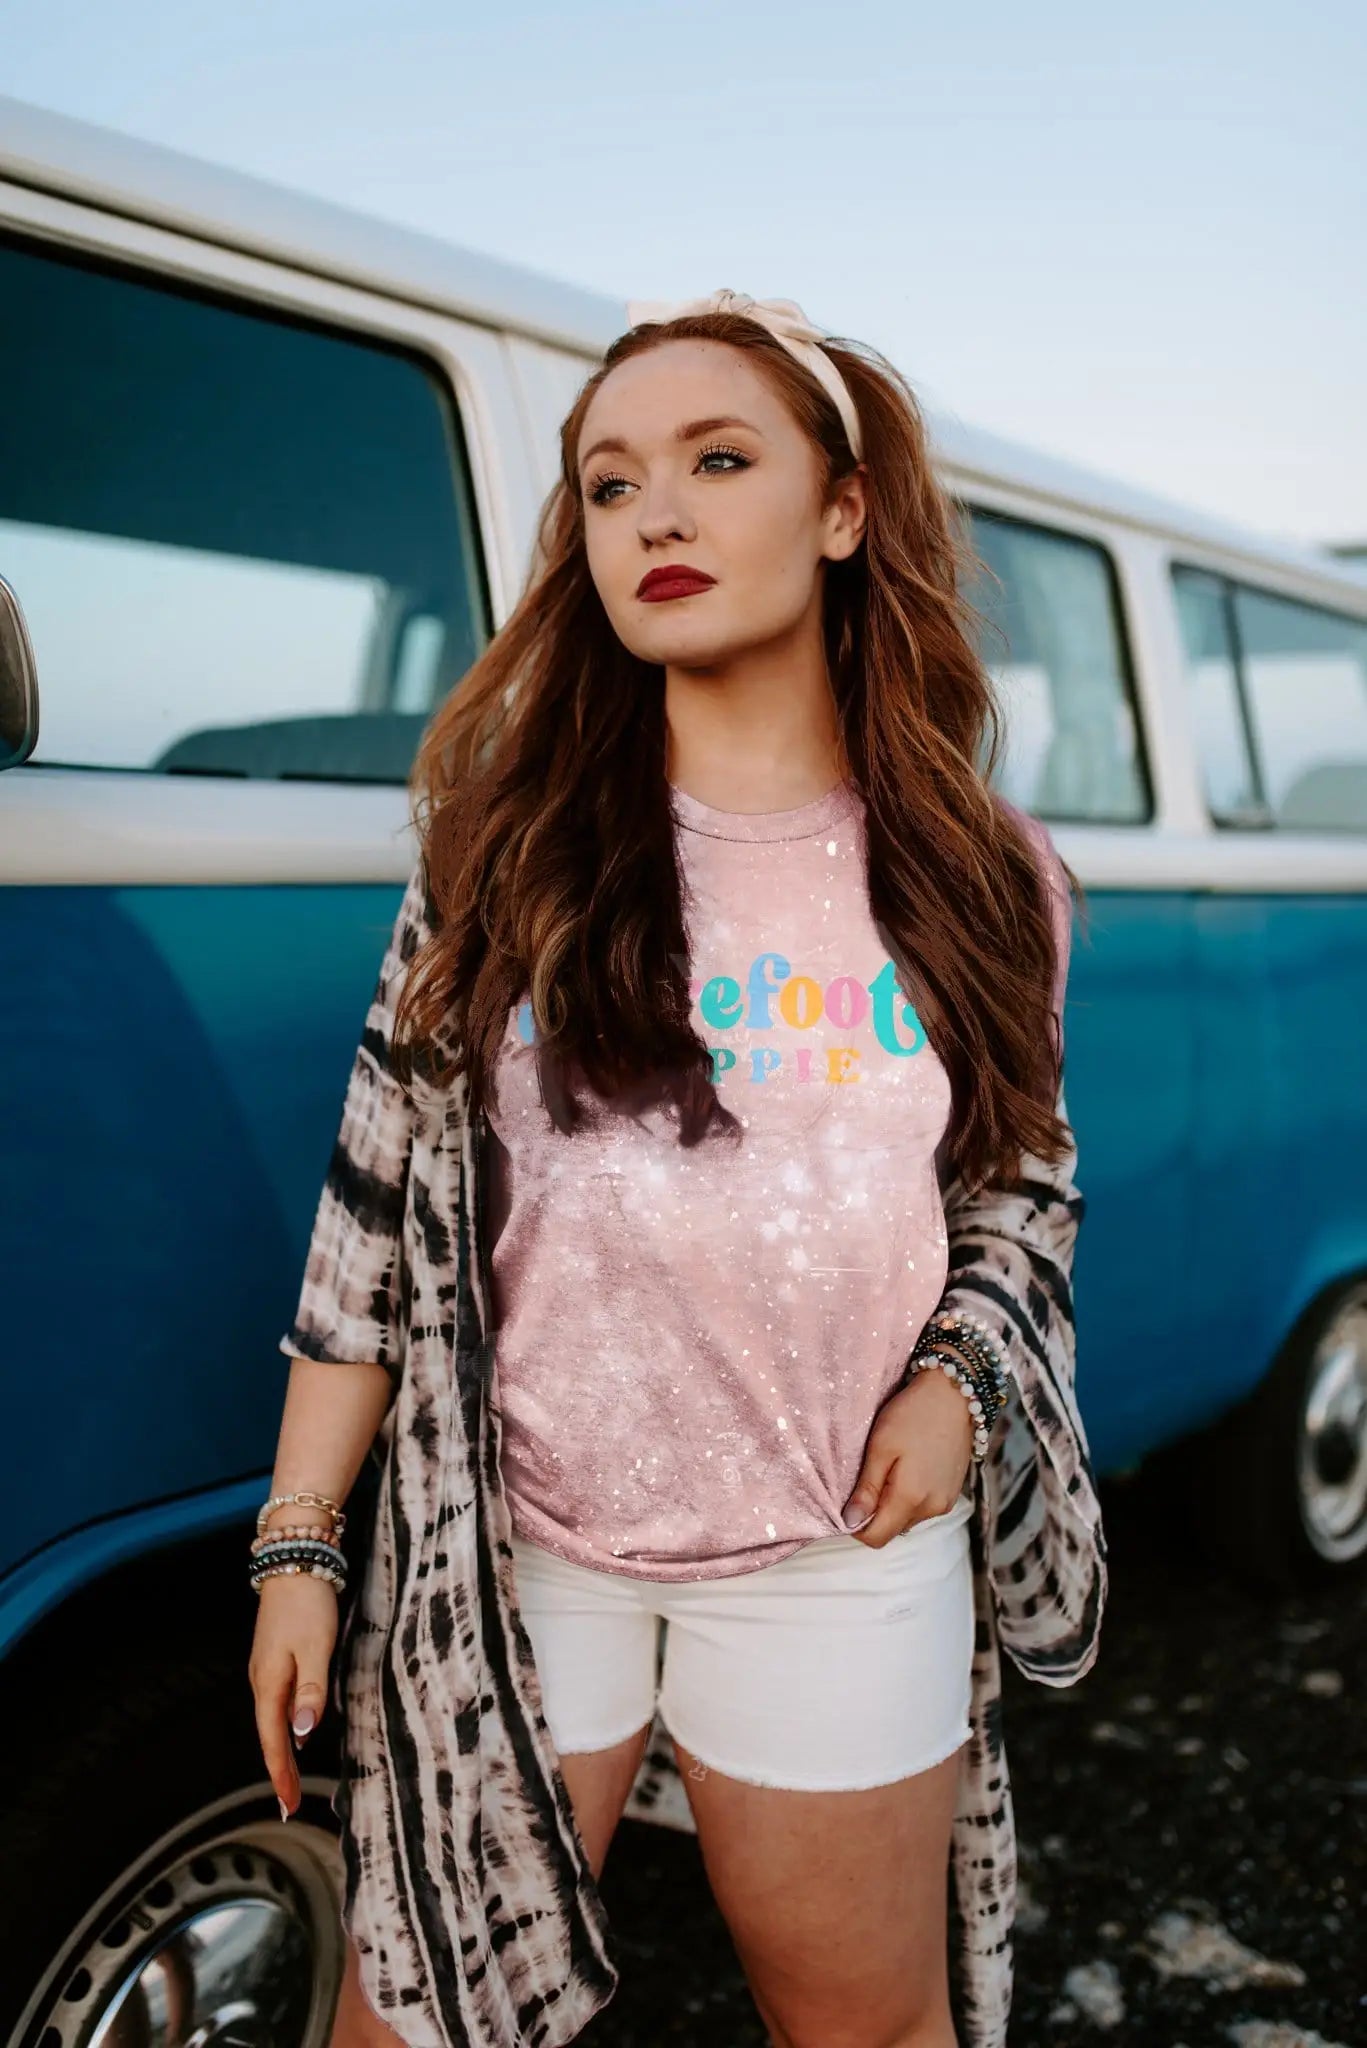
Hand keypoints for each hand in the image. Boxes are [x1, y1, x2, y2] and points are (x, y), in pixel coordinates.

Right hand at [248, 1574, 338, 1819]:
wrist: (294, 1561)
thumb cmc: (308, 1604)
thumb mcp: (317, 1647)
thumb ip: (311, 1691)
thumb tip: (302, 1733)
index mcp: (269, 1682)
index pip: (273, 1740)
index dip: (281, 1775)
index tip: (288, 1806)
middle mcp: (261, 1680)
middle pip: (269, 1735)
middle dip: (280, 1770)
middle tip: (289, 1805)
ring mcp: (265, 1668)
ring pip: (272, 1718)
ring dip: (282, 1749)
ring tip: (292, 1780)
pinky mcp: (274, 1657)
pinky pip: (277, 1701)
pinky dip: (284, 1724)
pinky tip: (295, 1732)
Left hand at [841, 1368, 974, 1546]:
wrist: (955, 1393)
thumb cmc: (913, 1414)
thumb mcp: (881, 1447)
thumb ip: (867, 1489)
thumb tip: (850, 1523)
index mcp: (911, 1498)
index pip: (876, 1538)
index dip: (856, 1526)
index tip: (848, 1500)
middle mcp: (932, 1509)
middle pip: (892, 1529)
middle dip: (874, 1513)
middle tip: (868, 1475)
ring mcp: (945, 1502)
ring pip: (907, 1519)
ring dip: (892, 1504)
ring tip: (889, 1467)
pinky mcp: (952, 1493)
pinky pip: (923, 1507)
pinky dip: (909, 1496)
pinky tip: (907, 1467)